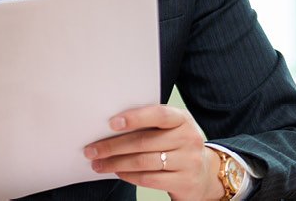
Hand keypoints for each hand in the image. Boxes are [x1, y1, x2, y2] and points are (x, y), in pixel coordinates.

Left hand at [84, 105, 225, 200]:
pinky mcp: (185, 182)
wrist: (204, 174)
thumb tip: (108, 126)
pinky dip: (128, 175)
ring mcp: (189, 162)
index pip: (159, 115)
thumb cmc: (176, 146)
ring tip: (98, 163)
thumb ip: (148, 125)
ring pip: (143, 161)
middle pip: (143, 141)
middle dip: (112, 146)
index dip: (135, 118)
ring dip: (115, 163)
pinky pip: (149, 178)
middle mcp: (189, 139)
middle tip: (91, 150)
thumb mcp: (170, 130)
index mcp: (183, 119)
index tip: (111, 123)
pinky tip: (117, 172)